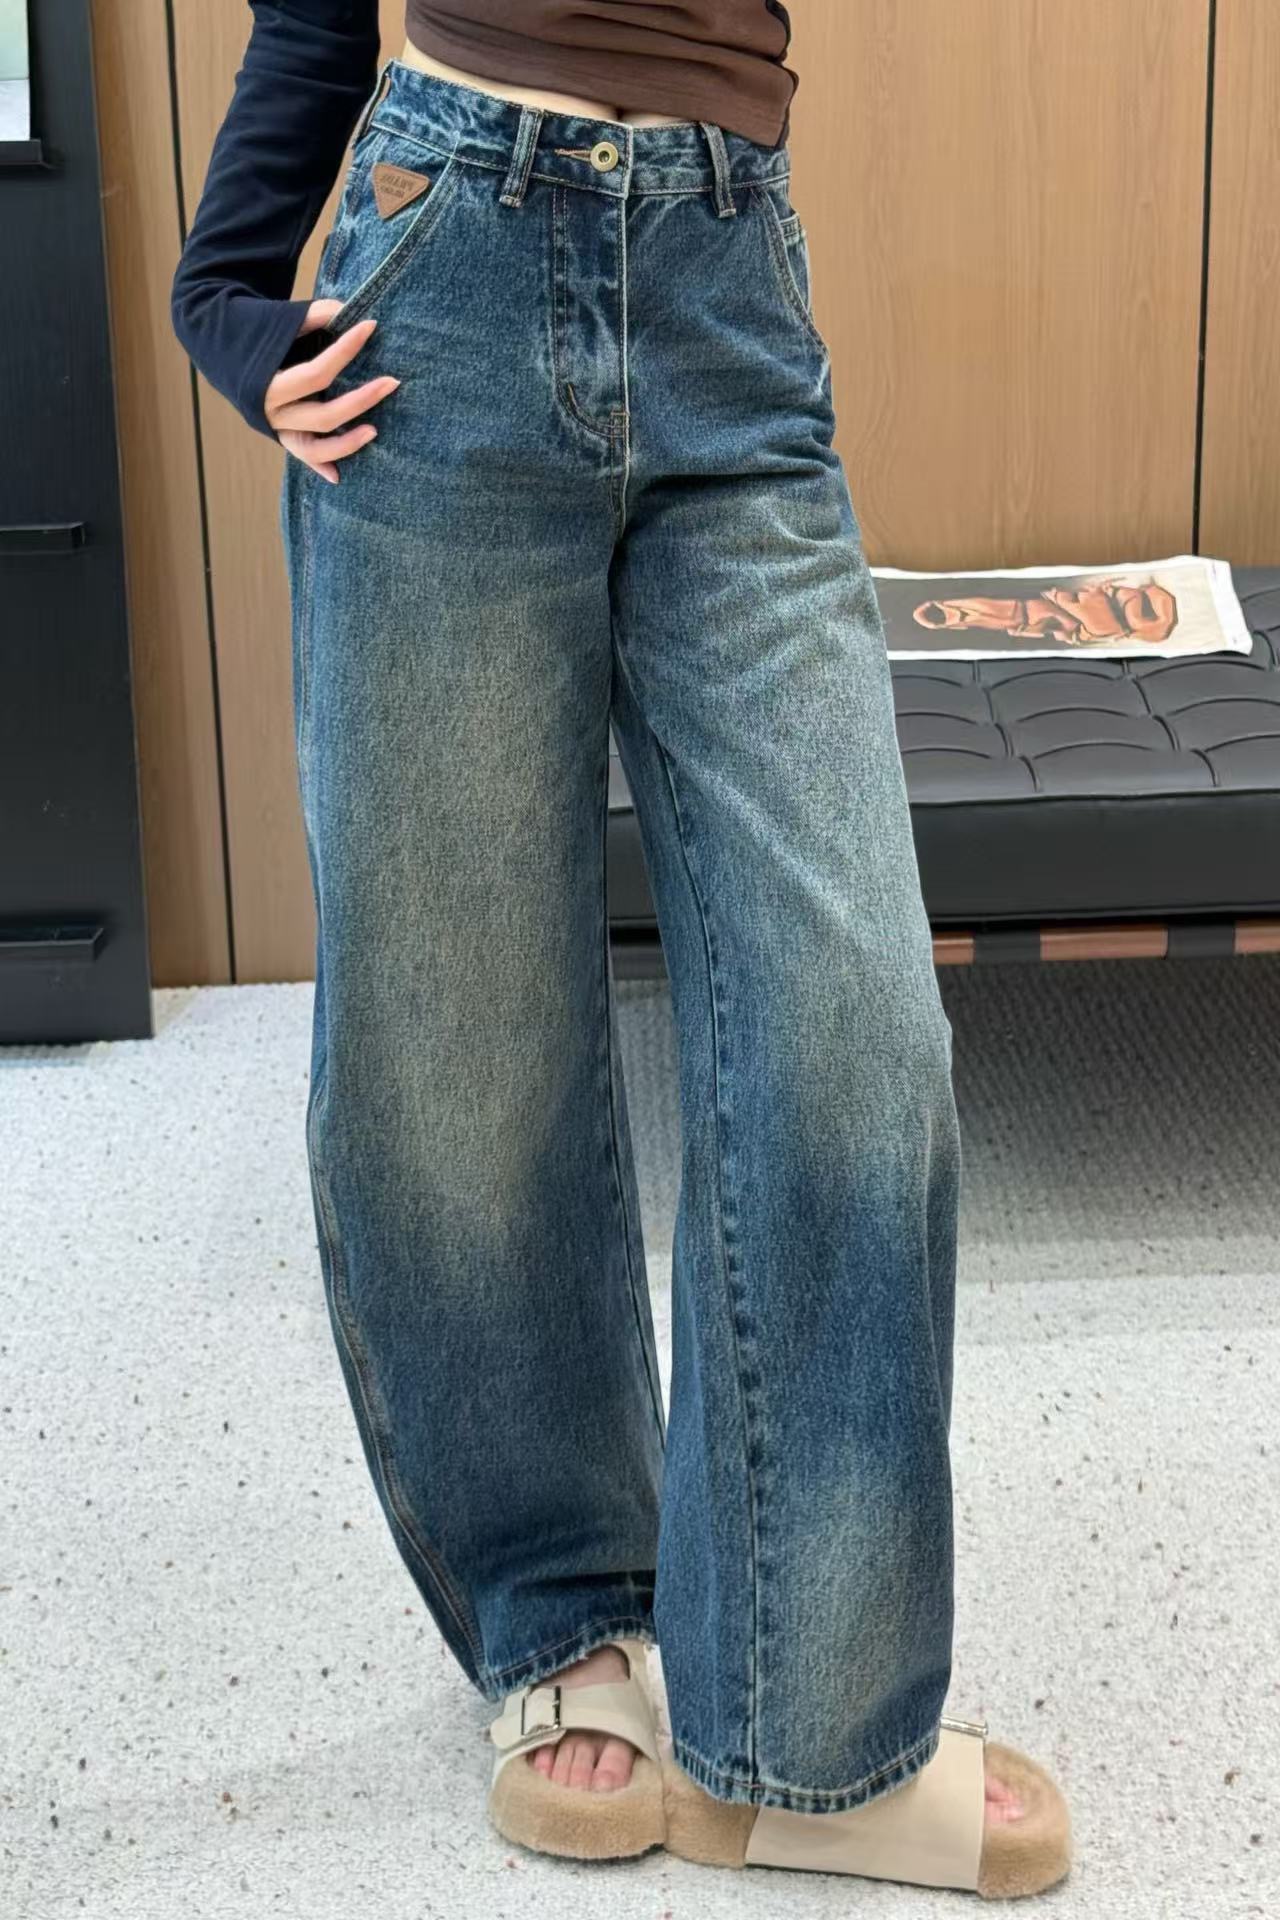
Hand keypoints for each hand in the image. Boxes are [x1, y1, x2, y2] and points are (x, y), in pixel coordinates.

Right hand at [266, 301, 400, 482]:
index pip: (317, 373)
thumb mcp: (276, 319)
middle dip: (361, 400)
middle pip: (324, 416)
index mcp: (267, 381)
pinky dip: (320, 465)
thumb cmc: (252, 327)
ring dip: (346, 444)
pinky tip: (338, 477)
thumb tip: (348, 312)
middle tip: (392, 382)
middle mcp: (270, 410)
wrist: (217, 342)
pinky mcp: (280, 436)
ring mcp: (275, 428)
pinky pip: (303, 456)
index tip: (371, 326)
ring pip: (314, 448)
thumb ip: (312, 317)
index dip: (346, 350)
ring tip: (375, 431)